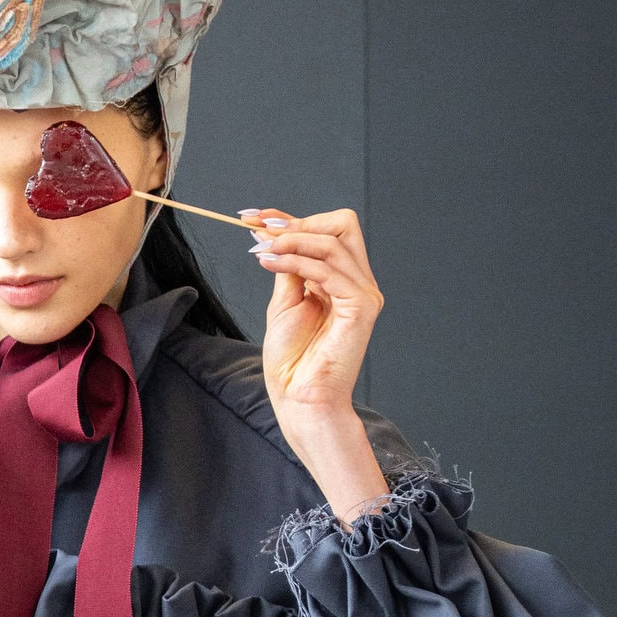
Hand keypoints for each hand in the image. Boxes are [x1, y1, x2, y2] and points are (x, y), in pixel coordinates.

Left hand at [243, 205, 388, 517]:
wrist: (299, 399)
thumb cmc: (293, 361)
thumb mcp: (285, 303)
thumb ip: (288, 269)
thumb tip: (274, 235)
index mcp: (343, 280)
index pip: (328, 231)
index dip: (291, 219)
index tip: (254, 217)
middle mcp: (358, 283)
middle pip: (342, 224)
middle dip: (299, 223)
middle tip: (261, 232)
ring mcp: (363, 294)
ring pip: (333, 243)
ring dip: (292, 241)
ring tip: (261, 249)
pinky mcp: (360, 308)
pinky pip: (329, 270)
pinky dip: (297, 262)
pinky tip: (270, 264)